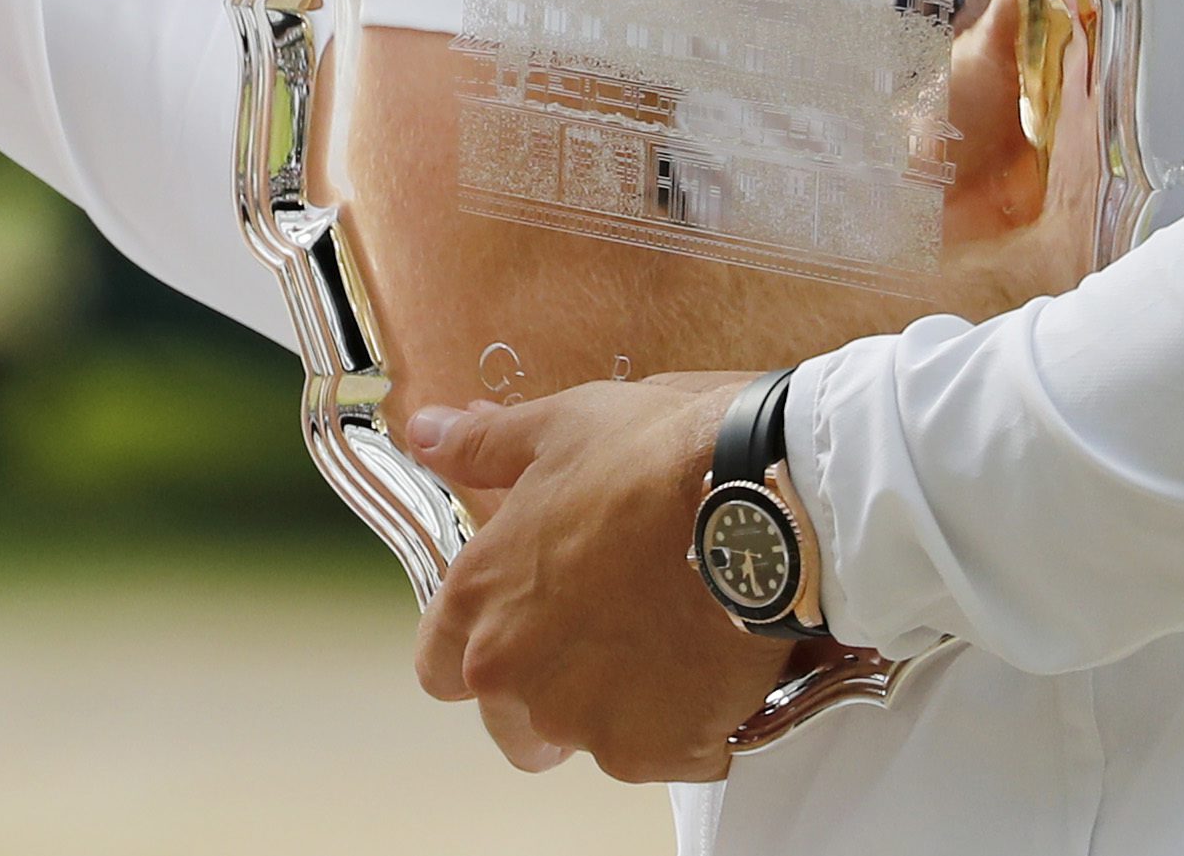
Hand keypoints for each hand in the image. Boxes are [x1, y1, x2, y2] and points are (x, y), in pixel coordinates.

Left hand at [407, 373, 791, 780]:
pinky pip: (657, 753)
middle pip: (506, 722)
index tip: (515, 628)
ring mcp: (586, 722)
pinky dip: (679, 724)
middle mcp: (517, 675)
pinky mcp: (656, 752)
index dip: (474, 649)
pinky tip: (704, 667)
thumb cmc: (651, 459)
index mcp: (480, 603)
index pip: (438, 668)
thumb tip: (426, 433)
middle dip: (542, 693)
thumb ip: (482, 448)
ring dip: (613, 707)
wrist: (758, 506)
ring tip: (661, 644)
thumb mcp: (556, 430)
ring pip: (584, 738)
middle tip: (600, 638)